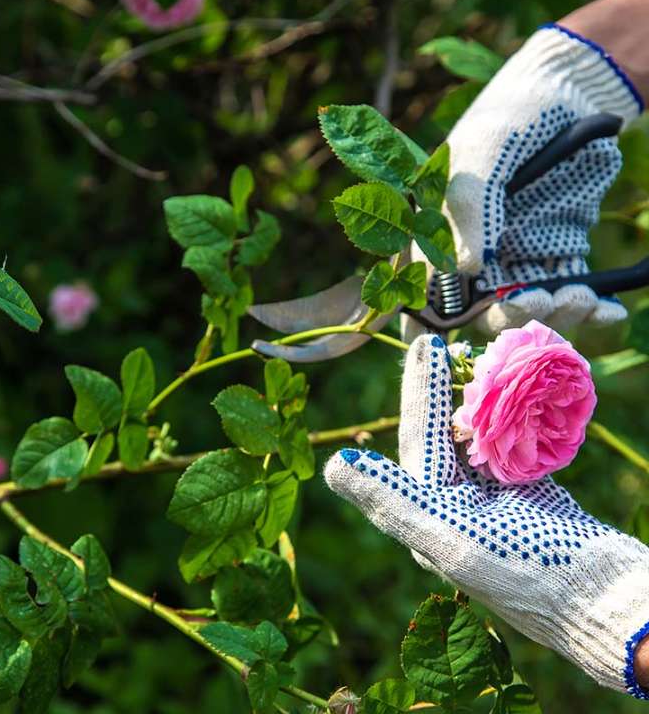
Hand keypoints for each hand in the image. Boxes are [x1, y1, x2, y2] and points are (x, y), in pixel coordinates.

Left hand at [323, 334, 648, 697]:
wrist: (610, 604)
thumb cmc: (532, 577)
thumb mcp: (454, 541)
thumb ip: (393, 501)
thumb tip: (335, 465)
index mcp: (429, 517)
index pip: (418, 442)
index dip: (420, 393)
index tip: (426, 347)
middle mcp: (452, 509)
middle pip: (441, 435)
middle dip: (439, 389)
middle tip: (437, 341)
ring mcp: (491, 501)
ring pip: (473, 438)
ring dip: (472, 400)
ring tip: (473, 358)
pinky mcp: (526, 496)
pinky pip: (509, 447)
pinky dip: (509, 418)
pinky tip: (509, 392)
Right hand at [429, 24, 642, 332]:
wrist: (573, 93)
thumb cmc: (512, 116)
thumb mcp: (485, 152)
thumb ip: (470, 208)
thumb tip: (467, 271)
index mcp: (438, 237)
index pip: (423, 298)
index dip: (429, 333)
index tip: (453, 348)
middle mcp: (474, 258)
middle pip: (480, 316)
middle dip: (509, 320)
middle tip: (538, 302)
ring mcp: (517, 261)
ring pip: (527, 314)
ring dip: (552, 319)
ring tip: (581, 297)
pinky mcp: (558, 259)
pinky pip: (569, 299)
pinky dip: (590, 314)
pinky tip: (607, 310)